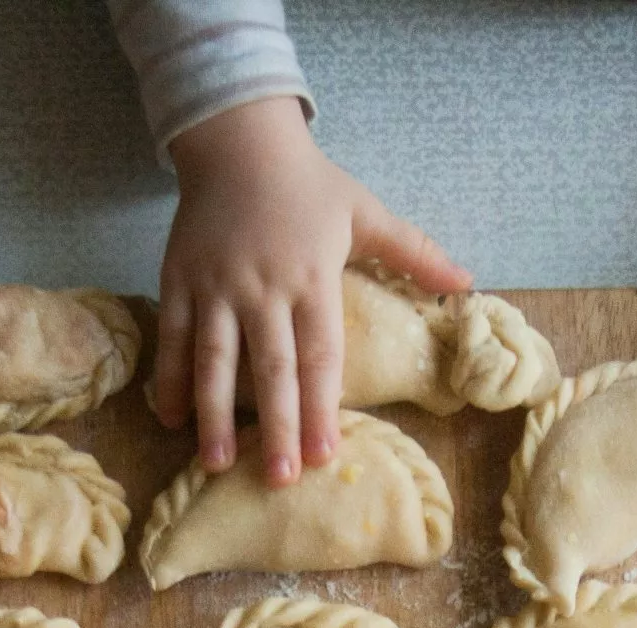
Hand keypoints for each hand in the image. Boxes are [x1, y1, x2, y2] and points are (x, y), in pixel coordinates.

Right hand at [156, 97, 472, 485]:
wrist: (238, 140)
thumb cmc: (308, 183)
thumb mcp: (366, 212)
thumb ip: (414, 253)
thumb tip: (467, 283)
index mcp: (311, 278)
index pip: (320, 354)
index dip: (322, 406)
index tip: (327, 454)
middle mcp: (262, 288)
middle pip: (270, 369)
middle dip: (276, 426)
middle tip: (280, 478)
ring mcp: (215, 287)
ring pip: (213, 360)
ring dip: (214, 416)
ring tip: (216, 464)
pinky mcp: (179, 280)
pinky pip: (173, 337)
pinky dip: (169, 379)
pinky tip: (170, 420)